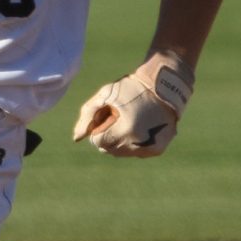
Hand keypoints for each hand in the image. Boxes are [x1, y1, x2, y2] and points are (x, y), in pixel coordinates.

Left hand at [72, 51, 193, 157]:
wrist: (163, 87)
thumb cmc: (130, 88)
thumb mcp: (105, 95)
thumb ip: (87, 116)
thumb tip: (77, 138)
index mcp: (124, 129)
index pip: (97, 141)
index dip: (98, 128)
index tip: (106, 116)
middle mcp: (138, 143)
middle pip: (109, 149)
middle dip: (107, 136)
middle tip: (116, 119)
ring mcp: (149, 148)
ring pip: (122, 153)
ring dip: (119, 142)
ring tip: (127, 122)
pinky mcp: (157, 149)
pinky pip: (136, 153)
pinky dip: (133, 144)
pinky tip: (138, 128)